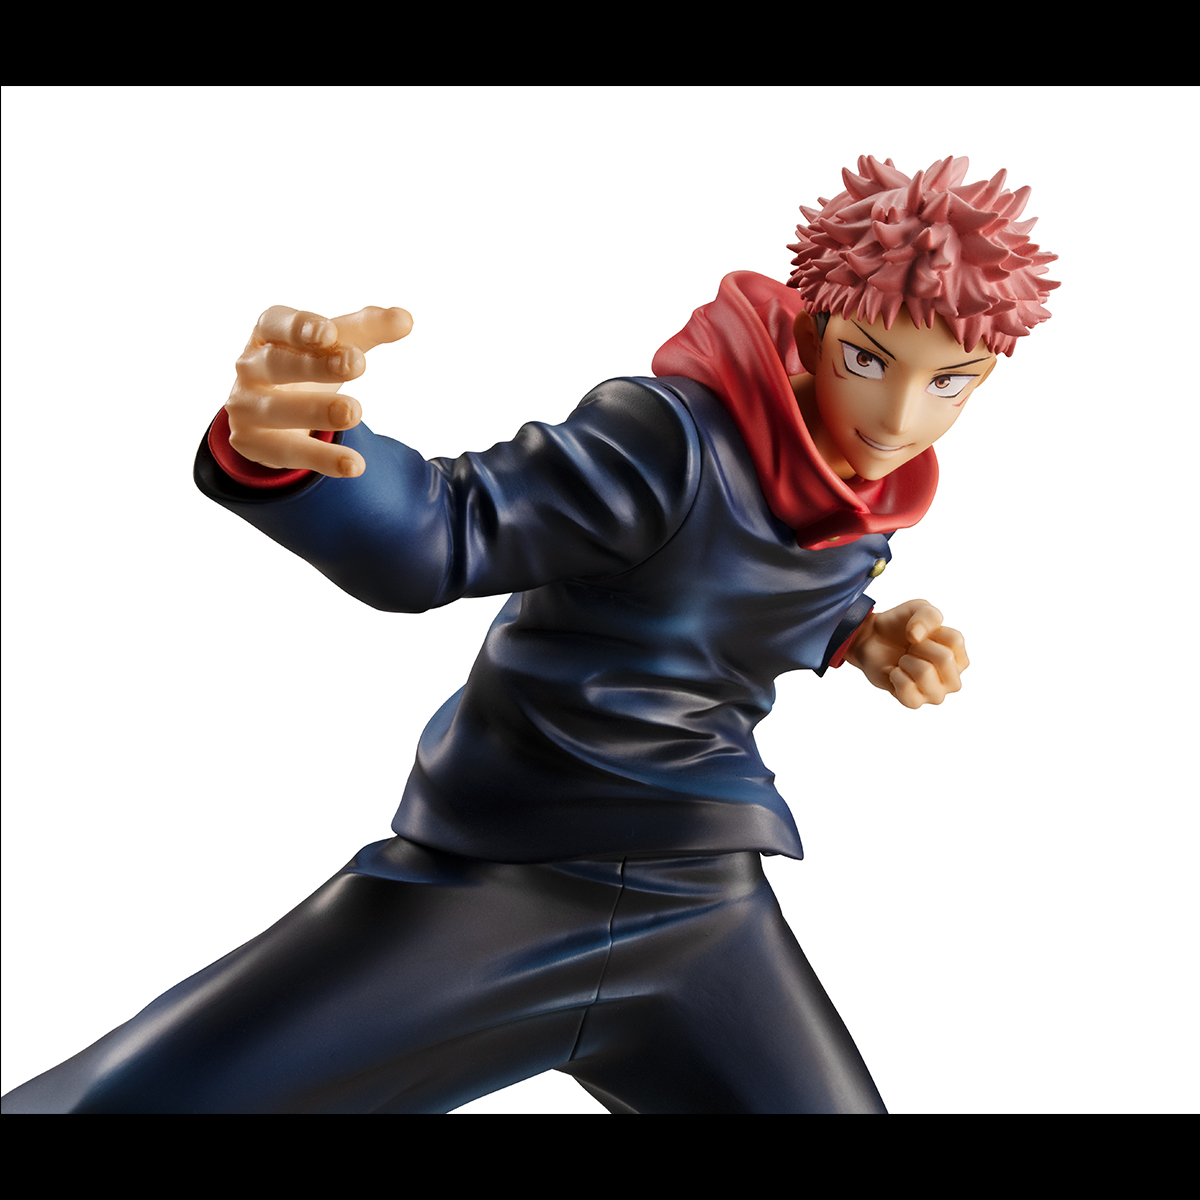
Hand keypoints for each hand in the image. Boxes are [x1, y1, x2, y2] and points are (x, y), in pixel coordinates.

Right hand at [226, 305, 412, 477]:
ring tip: (355, 412)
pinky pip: (288, 452)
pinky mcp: (251, 443)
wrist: (265, 416)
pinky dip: (322, 459)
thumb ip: (366, 330)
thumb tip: (406, 319)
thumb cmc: (304, 368)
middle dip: (316, 365)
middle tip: (358, 364)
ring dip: (317, 411)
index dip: (300, 327)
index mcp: (267, 334)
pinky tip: (355, 465)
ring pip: (278, 410)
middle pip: (278, 364)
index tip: (329, 332)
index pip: (277, 324)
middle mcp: (249, 367)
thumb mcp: (332, 347)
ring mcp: (246, 406)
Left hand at [845, 599, 967, 708]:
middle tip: (911, 649)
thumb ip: (927, 614)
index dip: (932, 631)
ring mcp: (935, 694)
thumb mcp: (918, 609)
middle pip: (945, 659)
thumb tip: (916, 637)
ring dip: (907, 661)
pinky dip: (896, 676)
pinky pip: (907, 688)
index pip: (955, 641)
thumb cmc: (901, 626)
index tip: (921, 634)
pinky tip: (896, 673)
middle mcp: (952, 680)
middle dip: (920, 647)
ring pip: (925, 673)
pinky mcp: (914, 702)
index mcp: (959, 658)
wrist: (871, 639)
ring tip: (903, 661)